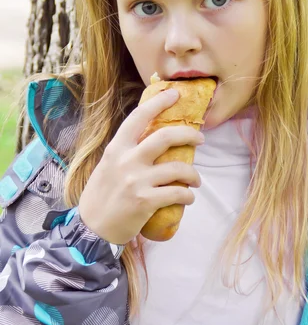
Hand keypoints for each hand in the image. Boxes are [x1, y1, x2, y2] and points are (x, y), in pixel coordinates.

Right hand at [78, 89, 203, 244]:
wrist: (91, 230)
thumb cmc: (100, 197)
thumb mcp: (107, 166)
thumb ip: (126, 153)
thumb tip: (150, 139)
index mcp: (116, 149)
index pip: (138, 117)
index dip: (158, 102)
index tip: (174, 94)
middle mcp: (126, 161)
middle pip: (165, 137)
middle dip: (188, 135)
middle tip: (199, 139)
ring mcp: (136, 181)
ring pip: (178, 168)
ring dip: (193, 174)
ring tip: (196, 180)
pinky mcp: (145, 201)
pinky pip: (177, 193)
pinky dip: (188, 195)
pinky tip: (188, 198)